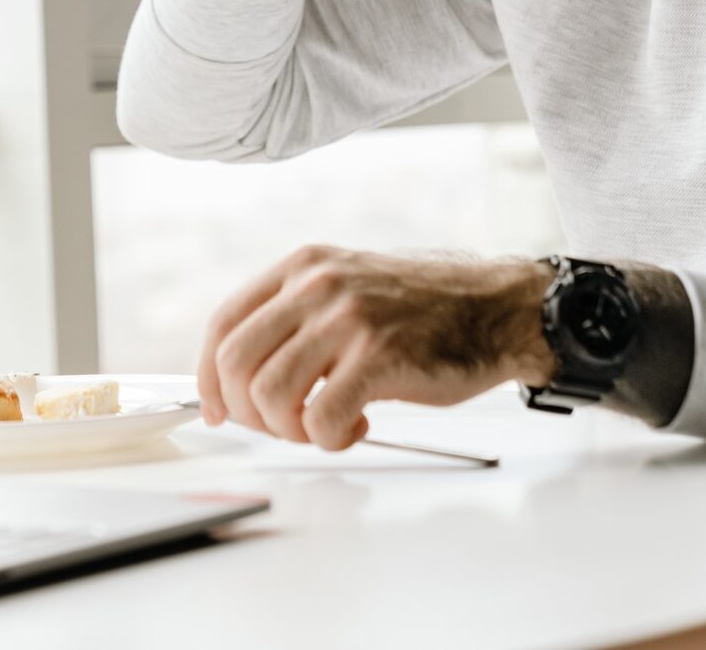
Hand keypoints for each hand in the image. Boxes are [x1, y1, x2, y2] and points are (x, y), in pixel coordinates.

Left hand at [197, 247, 555, 450]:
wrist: (497, 306)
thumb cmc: (421, 309)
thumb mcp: (345, 286)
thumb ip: (296, 314)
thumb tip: (239, 372)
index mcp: (301, 266)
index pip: (223, 323)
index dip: (208, 376)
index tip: (216, 409)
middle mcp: (316, 285)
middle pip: (235, 363)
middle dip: (246, 413)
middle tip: (281, 427)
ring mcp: (347, 318)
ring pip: (269, 394)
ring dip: (289, 430)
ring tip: (324, 427)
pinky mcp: (379, 356)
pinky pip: (319, 418)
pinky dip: (329, 439)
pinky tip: (358, 426)